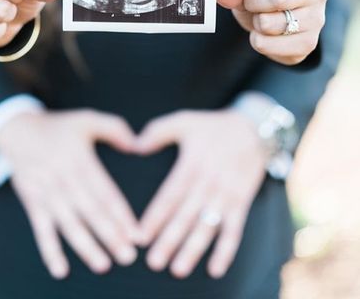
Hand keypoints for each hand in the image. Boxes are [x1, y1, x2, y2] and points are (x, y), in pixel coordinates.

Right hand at [0, 108, 139, 278]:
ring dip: (85, 247)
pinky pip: (41, 230)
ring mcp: (47, 193)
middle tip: (128, 256)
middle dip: (110, 236)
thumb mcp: (86, 119)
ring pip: (69, 224)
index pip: (105, 192)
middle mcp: (64, 179)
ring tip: (103, 265)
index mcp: (80, 160)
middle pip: (90, 212)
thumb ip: (114, 128)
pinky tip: (61, 270)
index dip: (122, 214)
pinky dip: (50, 251)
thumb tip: (136, 145)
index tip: (138, 234)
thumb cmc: (59, 126)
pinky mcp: (33, 203)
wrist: (17, 130)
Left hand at [135, 109, 266, 278]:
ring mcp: (226, 194)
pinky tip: (215, 269)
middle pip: (186, 216)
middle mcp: (208, 182)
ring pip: (207, 226)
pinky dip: (226, 250)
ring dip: (193, 249)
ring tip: (178, 269)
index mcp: (192, 164)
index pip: (170, 195)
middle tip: (153, 262)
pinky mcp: (241, 201)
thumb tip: (135, 145)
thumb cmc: (212, 126)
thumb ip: (158, 131)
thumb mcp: (184, 120)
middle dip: (169, 240)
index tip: (139, 235)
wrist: (253, 128)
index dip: (155, 216)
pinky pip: (235, 229)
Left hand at [212, 0, 327, 64]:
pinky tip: (266, 35)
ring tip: (260, 19)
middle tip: (247, 5)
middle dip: (251, 3)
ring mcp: (315, 20)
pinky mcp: (307, 44)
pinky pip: (267, 45)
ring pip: (269, 23)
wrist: (284, 22)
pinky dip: (257, 40)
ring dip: (254, 23)